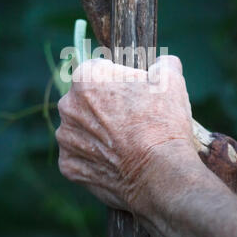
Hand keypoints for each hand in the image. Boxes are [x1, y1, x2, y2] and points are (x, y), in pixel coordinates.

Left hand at [56, 56, 198, 214]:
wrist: (160, 173)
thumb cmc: (163, 122)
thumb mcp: (171, 81)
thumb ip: (163, 64)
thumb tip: (163, 63)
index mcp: (86, 78)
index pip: (98, 69)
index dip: (117, 79)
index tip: (132, 91)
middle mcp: (67, 105)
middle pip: (85, 100)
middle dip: (103, 106)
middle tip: (130, 119)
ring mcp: (65, 138)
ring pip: (80, 129)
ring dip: (96, 133)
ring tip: (124, 143)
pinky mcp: (68, 166)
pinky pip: (79, 157)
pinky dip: (94, 159)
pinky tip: (115, 162)